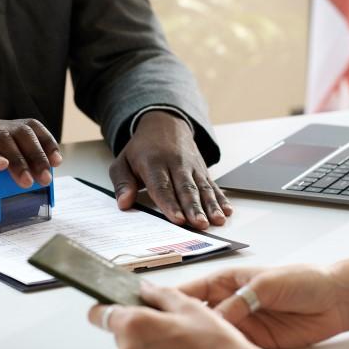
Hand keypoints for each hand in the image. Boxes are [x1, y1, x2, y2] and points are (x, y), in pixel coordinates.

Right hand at [0, 113, 61, 186]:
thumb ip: (0, 165)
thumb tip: (24, 182)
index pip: (28, 127)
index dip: (45, 141)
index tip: (57, 160)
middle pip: (19, 133)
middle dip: (36, 155)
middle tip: (45, 177)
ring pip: (0, 140)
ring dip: (18, 160)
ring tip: (27, 180)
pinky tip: (1, 166)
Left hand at [109, 111, 231, 229]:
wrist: (165, 124)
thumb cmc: (142, 149)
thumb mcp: (123, 162)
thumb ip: (122, 183)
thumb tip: (124, 203)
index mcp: (153, 163)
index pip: (162, 186)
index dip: (170, 204)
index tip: (177, 220)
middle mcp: (175, 164)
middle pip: (186, 188)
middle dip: (194, 208)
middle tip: (200, 224)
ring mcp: (192, 166)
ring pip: (202, 187)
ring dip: (211, 205)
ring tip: (217, 220)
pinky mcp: (202, 169)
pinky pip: (212, 184)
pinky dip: (221, 198)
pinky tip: (227, 210)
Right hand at [180, 265, 348, 348]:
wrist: (335, 301)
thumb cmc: (302, 280)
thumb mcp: (265, 285)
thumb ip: (239, 301)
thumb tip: (217, 318)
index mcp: (227, 281)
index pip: (192, 290)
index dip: (171, 298)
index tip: (153, 308)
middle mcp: (230, 302)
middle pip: (197, 315)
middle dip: (181, 324)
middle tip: (165, 335)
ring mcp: (241, 323)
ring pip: (212, 334)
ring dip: (200, 342)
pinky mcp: (254, 342)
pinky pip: (232, 348)